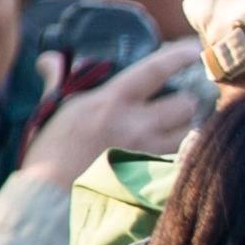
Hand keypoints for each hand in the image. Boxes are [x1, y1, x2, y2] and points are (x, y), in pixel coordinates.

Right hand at [21, 41, 212, 187]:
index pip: (154, 70)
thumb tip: (50, 60)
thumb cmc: (49, 151)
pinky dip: (185, 151)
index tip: (195, 49)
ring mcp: (148, 151)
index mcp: (111, 102)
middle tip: (185, 98)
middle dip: (189, 98)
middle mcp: (136, 124)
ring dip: (190, 125)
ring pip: (190, 131)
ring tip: (181, 123)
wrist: (50, 196)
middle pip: (185, 103)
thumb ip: (58, 81)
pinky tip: (180, 148)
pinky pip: (182, 158)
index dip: (177, 56)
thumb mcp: (53, 109)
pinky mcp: (154, 176)